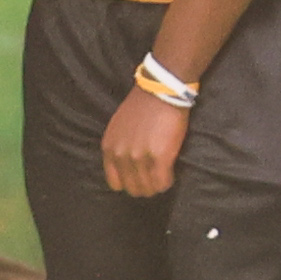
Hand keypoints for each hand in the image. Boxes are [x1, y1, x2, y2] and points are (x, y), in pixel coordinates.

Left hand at [98, 73, 192, 200]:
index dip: (130, 183)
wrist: (160, 90)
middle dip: (145, 187)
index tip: (140, 178)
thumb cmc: (141, 106)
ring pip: (149, 189)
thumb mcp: (118, 127)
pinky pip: (163, 183)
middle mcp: (122, 155)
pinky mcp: (160, 157)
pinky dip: (167, 182)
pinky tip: (170, 174)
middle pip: (133, 189)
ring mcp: (140, 157)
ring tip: (163, 176)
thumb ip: (119, 147)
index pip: (115, 183)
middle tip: (155, 179)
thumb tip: (127, 168)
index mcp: (109, 148)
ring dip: (157, 186)